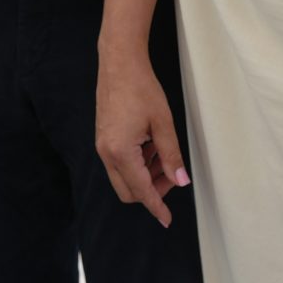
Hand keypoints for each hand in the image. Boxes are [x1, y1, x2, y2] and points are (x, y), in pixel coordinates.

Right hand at [96, 40, 189, 226]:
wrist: (119, 62)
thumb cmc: (141, 88)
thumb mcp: (163, 123)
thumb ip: (171, 155)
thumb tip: (181, 181)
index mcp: (121, 152)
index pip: (141, 191)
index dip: (156, 206)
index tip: (167, 219)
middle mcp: (106, 153)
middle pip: (128, 191)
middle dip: (151, 191)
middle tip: (172, 176)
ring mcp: (102, 146)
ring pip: (123, 178)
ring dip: (145, 176)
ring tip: (163, 155)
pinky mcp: (103, 139)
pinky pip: (119, 163)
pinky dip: (137, 164)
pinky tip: (151, 147)